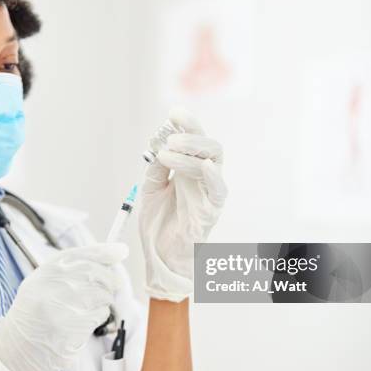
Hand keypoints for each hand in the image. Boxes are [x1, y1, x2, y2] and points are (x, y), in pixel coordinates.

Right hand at [0, 243, 127, 370]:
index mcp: (45, 273)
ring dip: (104, 300)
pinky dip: (99, 317)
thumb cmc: (35, 316)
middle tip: (111, 286)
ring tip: (90, 307)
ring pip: (102, 294)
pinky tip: (84, 322)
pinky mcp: (71, 328)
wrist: (14, 353)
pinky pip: (100, 315)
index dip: (105, 252)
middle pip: (95, 273)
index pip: (81, 254)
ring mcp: (62, 307)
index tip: (121, 251)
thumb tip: (117, 252)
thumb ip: (74, 268)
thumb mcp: (44, 285)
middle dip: (109, 279)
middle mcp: (52, 286)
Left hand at [139, 109, 226, 301]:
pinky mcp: (210, 212)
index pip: (193, 141)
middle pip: (208, 146)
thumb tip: (160, 145)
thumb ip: (157, 168)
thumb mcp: (151, 189)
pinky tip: (203, 165)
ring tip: (168, 150)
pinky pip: (218, 191)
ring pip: (213, 162)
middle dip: (192, 133)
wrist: (160, 257)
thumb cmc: (159, 224)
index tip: (173, 112)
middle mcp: (201, 179)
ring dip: (192, 152)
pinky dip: (212, 176)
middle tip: (171, 132)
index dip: (186, 125)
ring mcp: (208, 194)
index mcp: (188, 171)